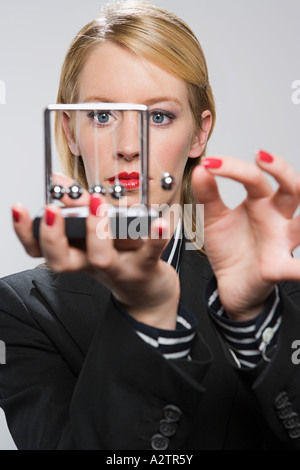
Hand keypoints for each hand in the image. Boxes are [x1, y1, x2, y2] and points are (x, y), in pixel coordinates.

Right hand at [12, 189, 178, 329]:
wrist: (148, 291)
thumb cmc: (120, 257)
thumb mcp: (96, 234)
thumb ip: (78, 207)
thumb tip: (58, 182)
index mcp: (76, 253)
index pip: (40, 249)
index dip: (25, 232)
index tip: (18, 209)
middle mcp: (91, 263)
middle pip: (61, 261)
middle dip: (53, 236)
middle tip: (54, 211)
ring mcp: (117, 267)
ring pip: (101, 258)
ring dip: (96, 231)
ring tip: (99, 206)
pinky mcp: (145, 267)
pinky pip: (150, 253)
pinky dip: (155, 237)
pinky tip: (159, 221)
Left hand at [192, 150, 299, 320]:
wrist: (230, 283)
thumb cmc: (229, 247)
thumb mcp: (214, 219)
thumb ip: (208, 195)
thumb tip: (201, 168)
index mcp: (261, 202)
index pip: (255, 178)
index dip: (234, 168)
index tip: (210, 163)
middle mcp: (277, 217)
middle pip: (292, 188)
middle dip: (281, 170)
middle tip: (261, 157)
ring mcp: (282, 241)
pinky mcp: (278, 267)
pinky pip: (295, 268)